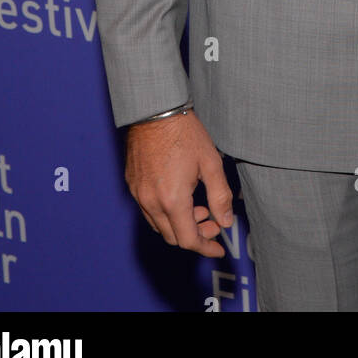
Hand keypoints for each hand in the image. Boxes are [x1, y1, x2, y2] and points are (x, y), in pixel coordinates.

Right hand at [125, 110, 234, 256]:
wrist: (155, 110)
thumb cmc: (184, 133)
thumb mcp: (211, 163)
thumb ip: (220, 196)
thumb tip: (225, 222)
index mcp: (172, 200)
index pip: (188, 239)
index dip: (205, 247)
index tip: (218, 248)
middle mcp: (151, 202)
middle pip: (172, 236)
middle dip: (195, 235)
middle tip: (212, 221)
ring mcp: (139, 194)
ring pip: (159, 225)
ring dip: (180, 224)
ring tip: (198, 207)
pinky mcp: (132, 184)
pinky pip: (148, 210)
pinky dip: (165, 213)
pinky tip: (179, 196)